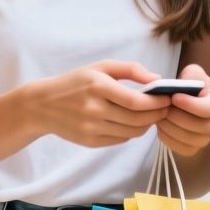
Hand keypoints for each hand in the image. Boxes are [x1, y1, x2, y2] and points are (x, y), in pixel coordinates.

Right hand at [26, 60, 171, 148]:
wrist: (42, 105)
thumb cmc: (75, 82)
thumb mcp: (100, 67)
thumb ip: (130, 69)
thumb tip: (157, 79)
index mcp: (98, 87)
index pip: (136, 101)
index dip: (157, 103)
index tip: (167, 99)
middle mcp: (95, 110)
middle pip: (137, 119)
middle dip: (157, 115)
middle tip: (166, 109)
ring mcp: (92, 128)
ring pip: (132, 132)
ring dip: (147, 125)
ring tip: (152, 115)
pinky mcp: (90, 142)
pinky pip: (120, 139)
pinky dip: (132, 132)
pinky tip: (133, 123)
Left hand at [156, 63, 209, 156]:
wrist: (191, 110)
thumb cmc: (192, 89)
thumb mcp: (194, 74)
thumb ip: (191, 73)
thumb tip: (184, 82)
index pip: (208, 108)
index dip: (190, 104)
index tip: (174, 97)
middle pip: (196, 125)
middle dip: (175, 115)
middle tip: (162, 106)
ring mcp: (206, 139)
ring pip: (186, 138)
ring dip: (168, 126)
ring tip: (159, 115)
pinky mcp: (193, 150)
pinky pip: (179, 148)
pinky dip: (166, 137)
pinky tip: (162, 126)